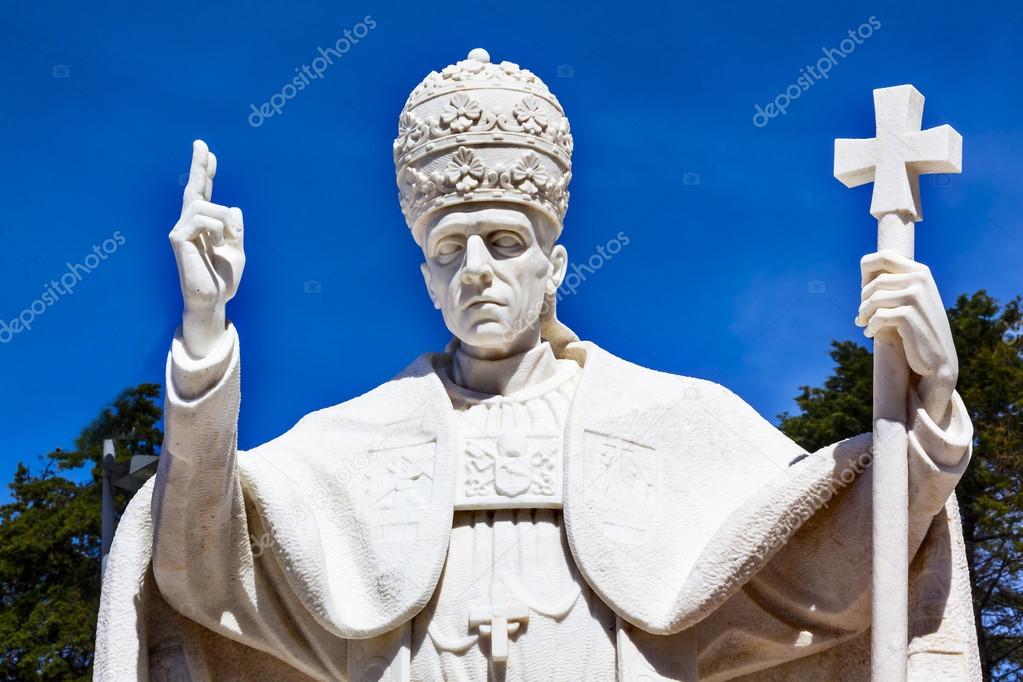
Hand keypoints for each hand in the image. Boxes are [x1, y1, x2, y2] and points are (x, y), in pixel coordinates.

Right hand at [168, 140, 244, 357]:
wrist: (214, 298)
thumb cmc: (224, 279)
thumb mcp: (237, 250)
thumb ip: (235, 229)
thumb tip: (233, 208)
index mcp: (205, 226)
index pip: (205, 195)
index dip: (207, 173)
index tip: (209, 153)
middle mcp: (189, 224)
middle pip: (193, 188)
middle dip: (199, 165)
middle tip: (201, 143)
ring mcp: (180, 229)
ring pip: (204, 205)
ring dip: (224, 220)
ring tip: (230, 239)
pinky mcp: (177, 237)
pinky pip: (202, 218)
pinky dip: (217, 228)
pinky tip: (218, 244)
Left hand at [856, 251, 957, 421]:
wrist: (939, 358)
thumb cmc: (919, 327)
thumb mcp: (910, 300)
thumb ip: (895, 282)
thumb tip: (864, 265)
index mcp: (920, 272)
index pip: (883, 257)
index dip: (865, 272)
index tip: (864, 292)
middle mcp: (919, 280)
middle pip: (874, 283)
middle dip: (864, 301)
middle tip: (862, 315)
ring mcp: (916, 296)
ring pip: (873, 299)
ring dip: (864, 315)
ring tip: (863, 324)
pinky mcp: (908, 315)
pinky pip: (877, 316)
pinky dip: (870, 326)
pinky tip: (870, 334)